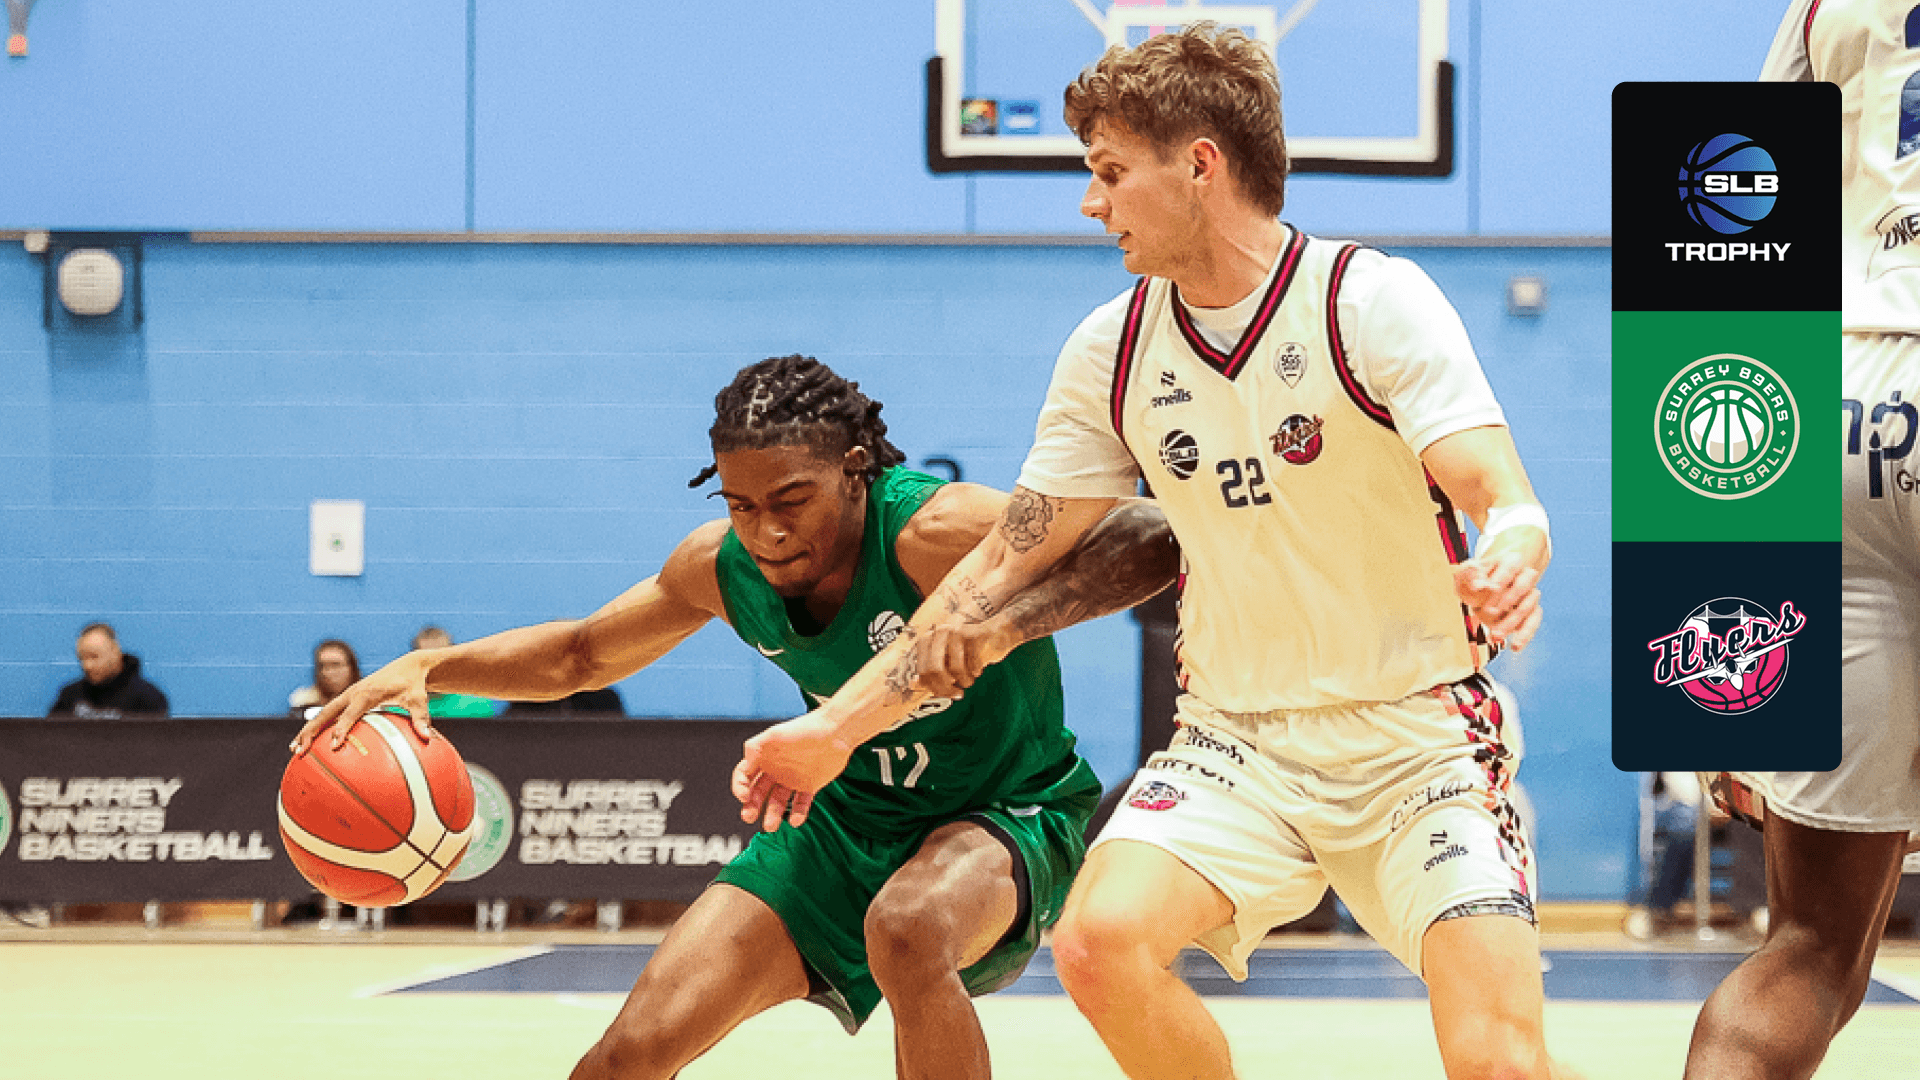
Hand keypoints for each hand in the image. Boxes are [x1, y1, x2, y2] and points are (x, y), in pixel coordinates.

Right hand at [289, 655, 434, 754]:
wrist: (408, 666)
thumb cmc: (414, 684)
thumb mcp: (419, 699)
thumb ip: (421, 717)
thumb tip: (427, 737)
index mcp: (368, 694)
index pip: (351, 713)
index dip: (342, 728)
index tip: (334, 745)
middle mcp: (353, 693)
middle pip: (326, 713)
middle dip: (311, 731)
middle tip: (300, 750)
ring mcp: (348, 696)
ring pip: (323, 713)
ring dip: (308, 730)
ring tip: (295, 749)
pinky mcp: (348, 699)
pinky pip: (330, 714)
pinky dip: (317, 727)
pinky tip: (310, 743)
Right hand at [732, 711, 853, 830]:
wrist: (835, 732)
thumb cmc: (806, 729)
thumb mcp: (775, 734)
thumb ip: (755, 747)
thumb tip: (745, 762)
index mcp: (764, 757)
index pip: (744, 775)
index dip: (740, 787)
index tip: (744, 796)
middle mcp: (775, 770)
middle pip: (758, 793)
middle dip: (751, 806)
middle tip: (749, 816)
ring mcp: (791, 780)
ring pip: (777, 802)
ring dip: (772, 815)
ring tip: (771, 825)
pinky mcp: (808, 786)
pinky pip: (800, 804)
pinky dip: (798, 814)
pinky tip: (796, 819)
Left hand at [909, 622, 1015, 698]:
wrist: (998, 631)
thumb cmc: (970, 649)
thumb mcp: (948, 660)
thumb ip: (931, 671)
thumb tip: (913, 684)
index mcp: (928, 638)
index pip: (922, 670)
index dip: (933, 687)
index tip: (943, 694)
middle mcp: (938, 632)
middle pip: (935, 670)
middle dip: (947, 688)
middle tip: (958, 694)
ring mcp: (955, 632)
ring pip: (955, 669)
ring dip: (965, 680)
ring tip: (970, 679)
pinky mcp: (972, 635)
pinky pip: (972, 664)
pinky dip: (976, 671)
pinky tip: (978, 668)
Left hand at [1452, 547, 1542, 651]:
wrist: (1483, 588)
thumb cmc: (1474, 578)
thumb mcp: (1466, 573)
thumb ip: (1470, 575)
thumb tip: (1479, 585)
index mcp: (1511, 561)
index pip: (1511, 566)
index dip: (1502, 577)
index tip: (1490, 588)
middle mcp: (1525, 576)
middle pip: (1524, 586)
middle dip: (1507, 600)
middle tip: (1486, 612)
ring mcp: (1530, 594)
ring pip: (1529, 607)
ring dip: (1511, 622)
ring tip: (1494, 634)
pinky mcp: (1531, 611)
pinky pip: (1534, 622)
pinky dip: (1525, 635)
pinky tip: (1515, 646)